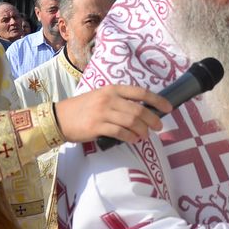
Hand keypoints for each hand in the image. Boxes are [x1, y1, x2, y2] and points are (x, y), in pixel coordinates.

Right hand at [55, 85, 173, 146]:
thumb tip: (142, 111)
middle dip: (153, 119)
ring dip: (142, 130)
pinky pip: (120, 132)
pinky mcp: (97, 126)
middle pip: (138, 109)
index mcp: (112, 89)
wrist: (60, 118)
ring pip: (131, 121)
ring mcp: (102, 112)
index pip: (140, 92)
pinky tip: (134, 140)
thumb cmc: (82, 108)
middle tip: (159, 127)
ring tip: (145, 135)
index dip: (157, 100)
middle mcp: (109, 98)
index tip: (168, 108)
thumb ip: (119, 101)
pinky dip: (130, 137)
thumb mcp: (101, 97)